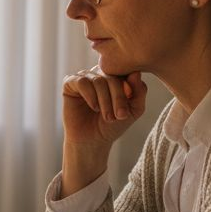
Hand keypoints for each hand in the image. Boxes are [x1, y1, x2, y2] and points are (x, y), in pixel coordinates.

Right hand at [59, 67, 147, 195]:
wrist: (93, 141)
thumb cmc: (114, 124)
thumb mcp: (135, 109)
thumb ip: (140, 91)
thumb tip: (136, 73)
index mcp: (115, 75)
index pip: (124, 71)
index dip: (129, 87)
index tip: (129, 107)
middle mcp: (99, 72)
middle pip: (112, 76)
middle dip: (118, 97)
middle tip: (120, 116)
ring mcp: (84, 76)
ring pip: (98, 80)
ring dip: (105, 101)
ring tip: (108, 117)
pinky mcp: (70, 83)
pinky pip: (81, 82)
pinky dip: (90, 96)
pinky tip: (94, 108)